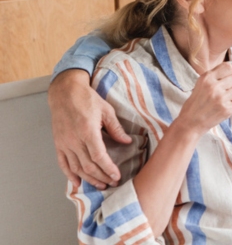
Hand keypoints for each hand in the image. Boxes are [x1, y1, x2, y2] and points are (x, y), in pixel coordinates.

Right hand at [48, 69, 131, 188]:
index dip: (108, 169)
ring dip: (89, 179)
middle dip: (102, 177)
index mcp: (88, 131)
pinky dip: (70, 175)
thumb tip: (127, 142)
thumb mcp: (106, 111)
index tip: (116, 176)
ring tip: (100, 185)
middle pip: (88, 166)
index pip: (99, 156)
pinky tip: (77, 182)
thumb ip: (116, 128)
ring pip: (76, 168)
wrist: (65, 92)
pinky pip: (63, 163)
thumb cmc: (86, 99)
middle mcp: (74, 140)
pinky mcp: (58, 144)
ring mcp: (64, 143)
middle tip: (112, 183)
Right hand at [176, 62, 231, 134]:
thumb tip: (231, 70)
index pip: (228, 67)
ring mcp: (221, 98)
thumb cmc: (195, 105)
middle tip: (226, 92)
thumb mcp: (200, 85)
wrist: (189, 123)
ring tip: (227, 99)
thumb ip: (214, 77)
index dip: (229, 73)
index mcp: (206, 78)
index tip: (228, 78)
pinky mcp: (226, 109)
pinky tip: (229, 106)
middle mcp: (214, 86)